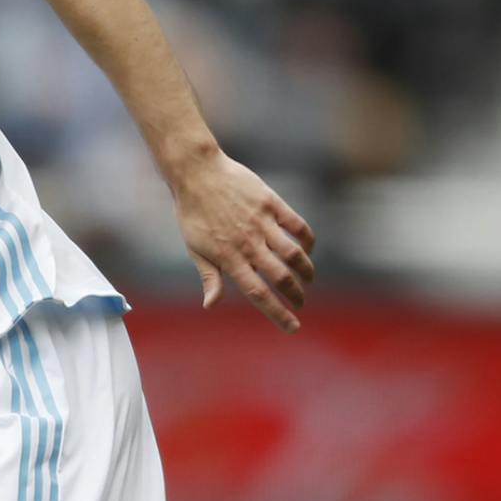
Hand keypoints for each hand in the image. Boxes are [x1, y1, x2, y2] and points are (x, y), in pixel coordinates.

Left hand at [171, 151, 315, 332]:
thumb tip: (211, 305)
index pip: (258, 293)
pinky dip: (307, 240)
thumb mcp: (195, 248)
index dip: (278, 313)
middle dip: (296, 295)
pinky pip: (298, 225)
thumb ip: (209, 277)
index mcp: (228, 258)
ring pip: (294, 253)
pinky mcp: (271, 203)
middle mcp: (248, 243)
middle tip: (301, 303)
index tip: (293, 327)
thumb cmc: (193, 213)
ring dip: (306, 271)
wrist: (197, 173)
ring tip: (308, 279)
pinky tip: (307, 249)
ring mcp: (262, 222)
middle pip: (281, 277)